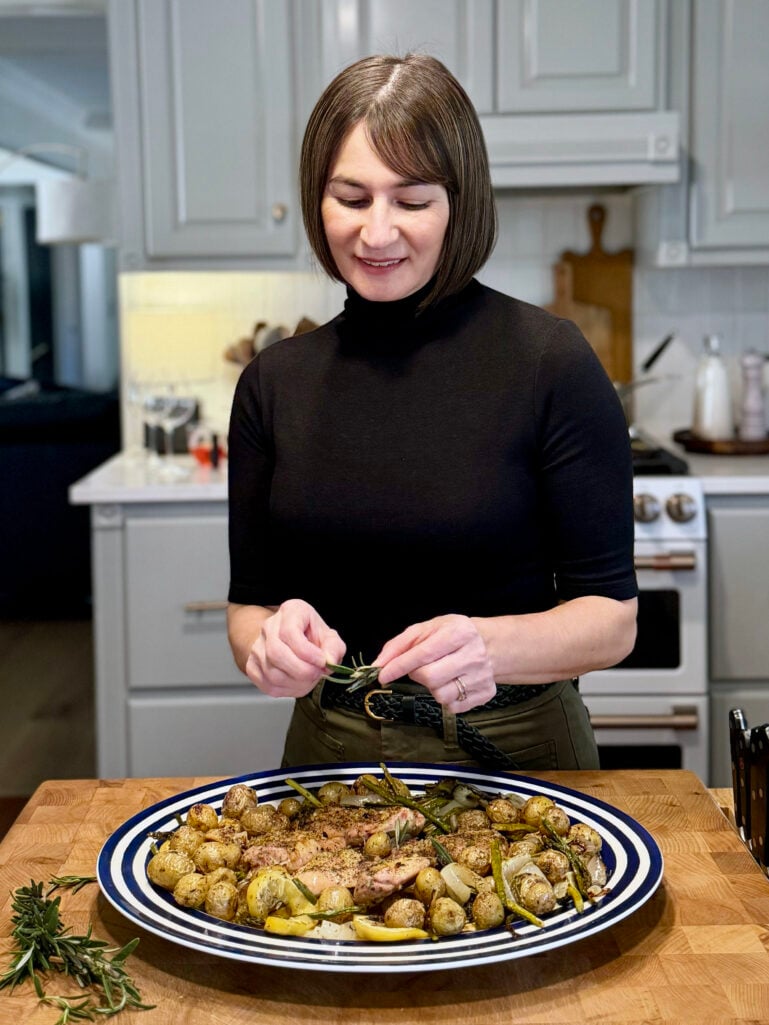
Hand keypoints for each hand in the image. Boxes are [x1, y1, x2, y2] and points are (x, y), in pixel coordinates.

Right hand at [244, 598, 345, 697]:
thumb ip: (334, 647)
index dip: (308, 653)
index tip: (322, 661)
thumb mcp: (328, 636)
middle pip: (277, 654)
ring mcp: (257, 647)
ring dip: (297, 683)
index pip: (290, 633)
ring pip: (272, 674)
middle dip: (302, 671)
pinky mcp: (252, 666)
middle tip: (317, 673)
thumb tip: (330, 661)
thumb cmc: (310, 635)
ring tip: (309, 678)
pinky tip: (297, 683)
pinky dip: (287, 690)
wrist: (290, 640)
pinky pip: (269, 685)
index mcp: (290, 612)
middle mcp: (269, 627)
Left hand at [373, 614, 495, 712]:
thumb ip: (399, 645)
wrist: (490, 644)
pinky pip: (453, 707)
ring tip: (438, 675)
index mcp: (458, 633)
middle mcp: (473, 655)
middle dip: (417, 675)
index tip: (383, 675)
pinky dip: (445, 699)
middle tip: (419, 669)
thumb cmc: (452, 635)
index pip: (423, 654)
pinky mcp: (485, 694)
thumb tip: (378, 665)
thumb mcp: (426, 629)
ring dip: (431, 689)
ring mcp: (482, 677)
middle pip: (431, 677)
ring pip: (441, 695)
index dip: (400, 666)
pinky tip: (451, 684)